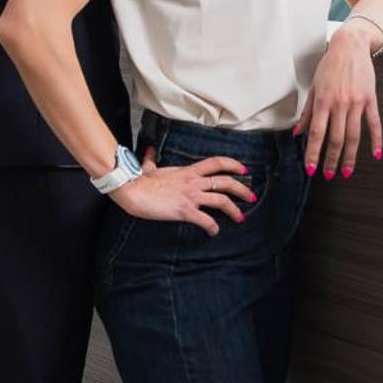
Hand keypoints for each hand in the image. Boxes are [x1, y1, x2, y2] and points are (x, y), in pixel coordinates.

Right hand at [110, 146, 253, 235]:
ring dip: (234, 210)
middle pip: (226, 182)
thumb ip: (151, 159)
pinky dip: (212, 227)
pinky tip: (213, 232)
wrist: (132, 189)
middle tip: (251, 196)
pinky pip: (205, 220)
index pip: (216, 163)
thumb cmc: (140, 180)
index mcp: (188, 171)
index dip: (233, 165)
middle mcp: (193, 182)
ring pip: (221, 200)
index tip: (243, 170)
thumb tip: (149, 151)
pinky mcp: (184, 210)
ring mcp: (190, 196)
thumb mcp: (148, 167)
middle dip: (242, 189)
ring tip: (240, 217)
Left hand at [295, 27, 382, 180]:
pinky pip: (374, 124)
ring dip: (350, 156)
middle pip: (335, 139)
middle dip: (331, 159)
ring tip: (347, 171)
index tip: (311, 168)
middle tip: (328, 175)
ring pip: (353, 136)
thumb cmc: (329, 66)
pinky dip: (376, 140)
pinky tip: (375, 154)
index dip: (313, 153)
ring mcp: (356, 102)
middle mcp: (339, 104)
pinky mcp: (370, 99)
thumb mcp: (314, 87)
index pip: (317, 133)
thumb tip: (297, 132)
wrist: (349, 46)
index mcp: (323, 101)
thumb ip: (307, 112)